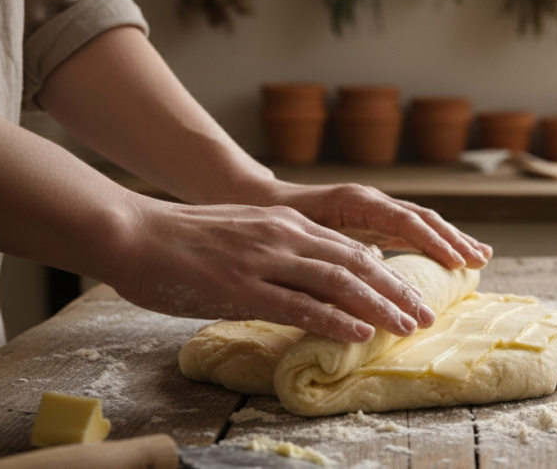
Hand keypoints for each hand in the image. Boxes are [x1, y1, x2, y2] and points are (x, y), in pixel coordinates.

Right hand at [109, 200, 435, 342]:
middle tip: (424, 315)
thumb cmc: (180, 239)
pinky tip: (358, 333)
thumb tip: (307, 276)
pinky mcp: (240, 287)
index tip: (411, 294)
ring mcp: (263, 260)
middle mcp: (282, 236)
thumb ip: (277, 248)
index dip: (385, 273)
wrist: (131, 232)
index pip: (348, 248)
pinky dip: (333, 319)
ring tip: (407, 326)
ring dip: (378, 305)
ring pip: (336, 282)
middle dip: (396, 290)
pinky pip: (297, 305)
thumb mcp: (241, 233)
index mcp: (284, 223)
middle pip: (355, 263)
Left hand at [257, 181, 492, 270]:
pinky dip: (435, 243)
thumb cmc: (274, 220)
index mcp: (355, 201)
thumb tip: (369, 267)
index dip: (432, 242)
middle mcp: (370, 201)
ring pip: (422, 222)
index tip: (456, 262)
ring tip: (481, 258)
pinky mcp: (374, 221)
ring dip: (451, 240)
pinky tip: (454, 256)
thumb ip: (332, 249)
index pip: (404, 220)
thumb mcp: (300, 236)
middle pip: (422, 218)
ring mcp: (374, 209)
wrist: (259, 200)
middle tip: (480, 263)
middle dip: (452, 240)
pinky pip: (412, 230)